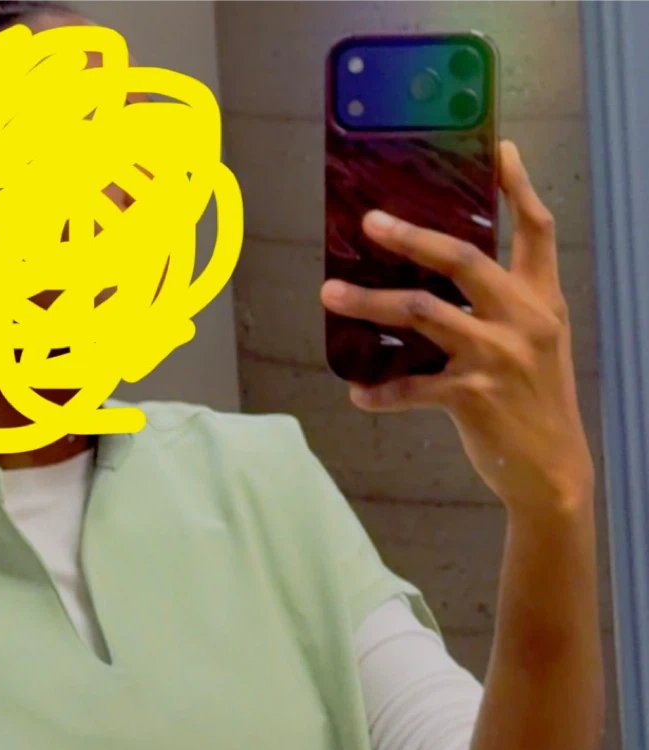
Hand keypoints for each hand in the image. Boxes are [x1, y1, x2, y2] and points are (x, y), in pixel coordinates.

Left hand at [319, 140, 593, 516]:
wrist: (552, 467)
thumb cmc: (535, 400)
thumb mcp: (536, 342)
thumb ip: (503, 307)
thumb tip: (441, 285)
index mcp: (542, 298)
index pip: (536, 229)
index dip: (518, 186)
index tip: (499, 148)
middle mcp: (524, 317)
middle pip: (461, 258)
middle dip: (410, 237)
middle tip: (369, 222)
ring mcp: (497, 356)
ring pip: (421, 313)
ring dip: (368, 303)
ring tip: (330, 294)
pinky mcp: (471, 396)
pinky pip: (410, 387)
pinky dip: (380, 391)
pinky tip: (358, 393)